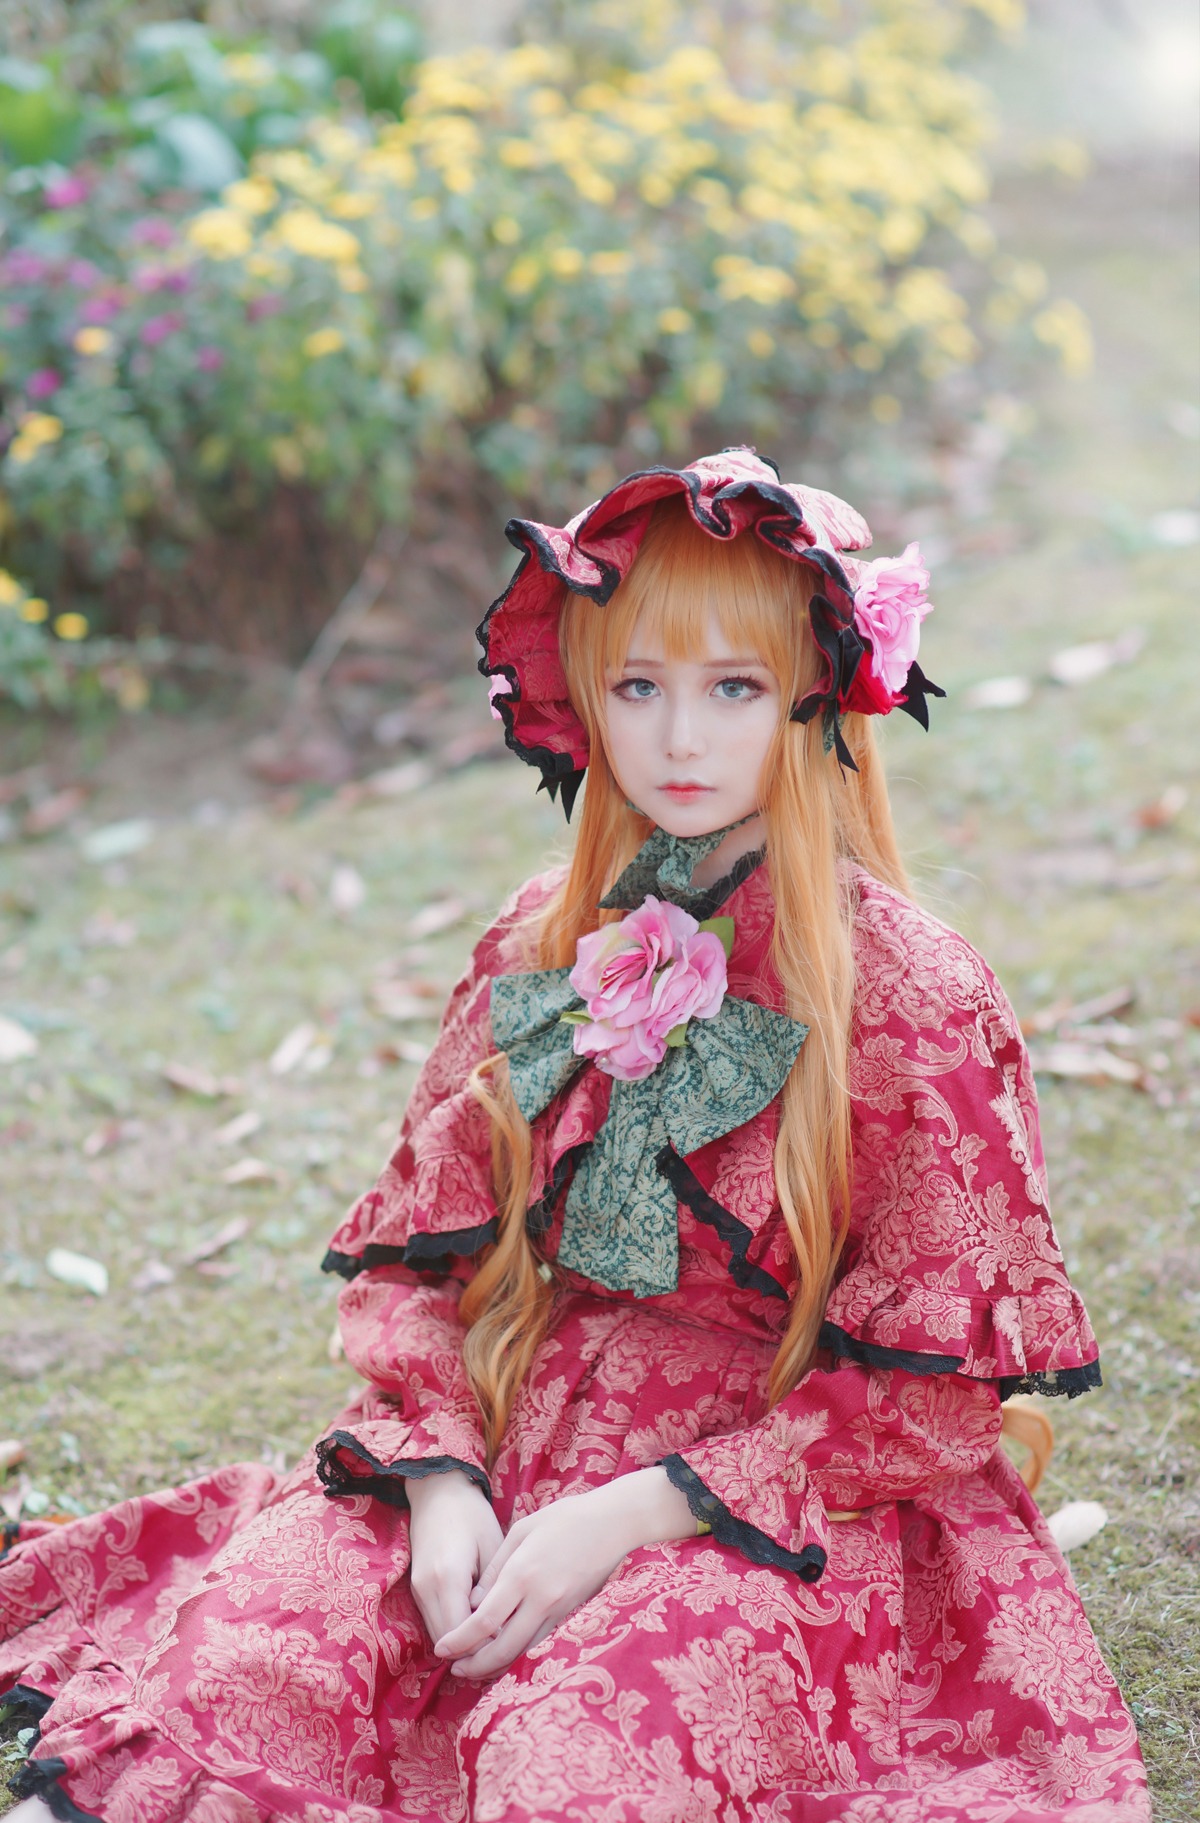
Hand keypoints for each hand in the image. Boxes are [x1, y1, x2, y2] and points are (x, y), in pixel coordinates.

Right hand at [406, 1467, 503, 1648]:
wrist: (437, 1490)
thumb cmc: (472, 1514)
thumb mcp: (492, 1545)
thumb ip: (494, 1588)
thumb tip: (502, 1627)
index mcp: (448, 1578)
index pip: (463, 1634)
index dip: (486, 1647)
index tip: (512, 1646)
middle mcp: (426, 1589)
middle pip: (448, 1642)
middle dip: (475, 1652)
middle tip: (506, 1651)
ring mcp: (417, 1590)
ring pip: (439, 1635)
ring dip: (463, 1643)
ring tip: (495, 1640)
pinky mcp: (416, 1588)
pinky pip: (434, 1621)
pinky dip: (454, 1629)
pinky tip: (478, 1624)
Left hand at [433, 1466, 693, 1679]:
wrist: (614, 1523)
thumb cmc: (565, 1518)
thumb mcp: (523, 1531)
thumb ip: (497, 1568)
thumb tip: (475, 1602)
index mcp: (522, 1574)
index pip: (484, 1621)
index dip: (460, 1641)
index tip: (442, 1650)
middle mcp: (540, 1599)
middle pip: (503, 1648)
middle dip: (475, 1665)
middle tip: (456, 1670)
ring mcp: (559, 1610)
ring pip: (524, 1651)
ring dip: (497, 1665)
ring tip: (476, 1667)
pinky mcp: (573, 1615)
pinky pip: (542, 1642)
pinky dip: (521, 1653)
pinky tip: (508, 1653)